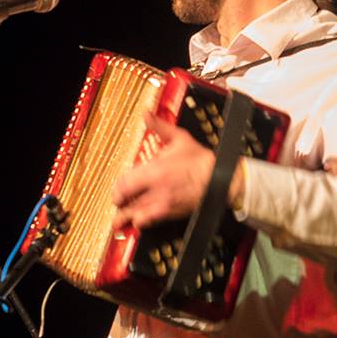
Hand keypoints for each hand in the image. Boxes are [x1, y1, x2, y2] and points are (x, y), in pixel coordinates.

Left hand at [111, 113, 242, 229]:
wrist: (219, 179)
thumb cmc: (200, 160)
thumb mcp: (179, 138)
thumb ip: (159, 127)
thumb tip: (147, 114)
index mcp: (154, 170)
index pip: (124, 182)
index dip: (117, 187)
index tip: (117, 188)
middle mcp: (154, 188)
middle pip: (124, 199)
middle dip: (118, 201)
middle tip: (117, 202)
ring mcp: (161, 202)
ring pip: (133, 212)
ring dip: (124, 216)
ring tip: (118, 220)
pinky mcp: (169, 213)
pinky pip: (147, 222)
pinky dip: (139, 222)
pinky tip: (137, 222)